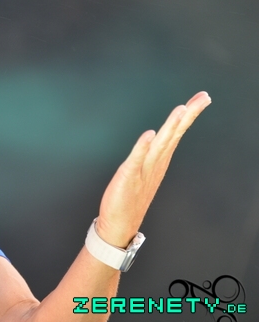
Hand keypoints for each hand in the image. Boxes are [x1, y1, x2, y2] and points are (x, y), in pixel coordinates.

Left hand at [96, 91, 211, 247]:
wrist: (120, 222)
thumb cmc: (130, 195)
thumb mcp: (145, 169)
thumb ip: (151, 153)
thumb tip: (157, 136)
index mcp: (160, 159)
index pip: (177, 132)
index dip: (189, 114)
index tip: (202, 98)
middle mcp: (156, 162)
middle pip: (174, 134)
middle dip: (187, 115)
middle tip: (202, 98)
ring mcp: (144, 170)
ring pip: (160, 145)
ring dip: (171, 127)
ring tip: (181, 110)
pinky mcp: (129, 177)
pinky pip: (137, 160)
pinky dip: (143, 147)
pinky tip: (150, 135)